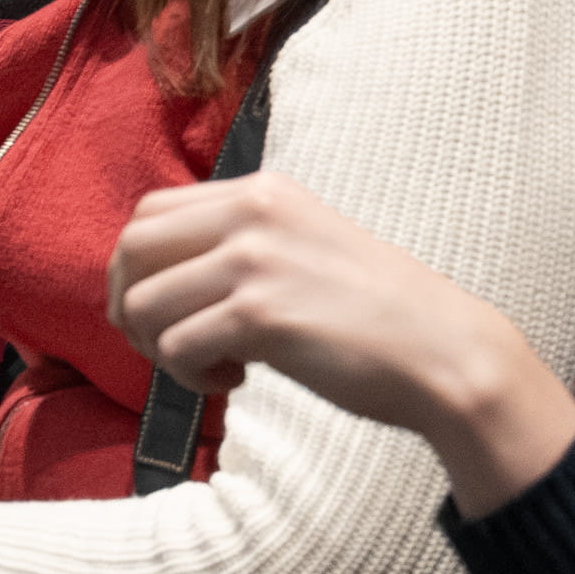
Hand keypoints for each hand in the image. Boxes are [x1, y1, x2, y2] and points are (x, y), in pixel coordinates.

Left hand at [105, 174, 574, 515]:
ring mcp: (256, 260)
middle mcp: (255, 212)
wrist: (442, 350)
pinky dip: (192, 378)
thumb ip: (242, 243)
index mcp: (265, 191)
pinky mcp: (260, 313)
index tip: (167, 311)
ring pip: (143, 305)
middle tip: (170, 345)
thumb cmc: (375, 314)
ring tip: (214, 366)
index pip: (151, 213)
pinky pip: (175, 349)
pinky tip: (237, 381)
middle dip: (131, 307)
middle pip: (132, 250)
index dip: (138, 268)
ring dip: (162, 351)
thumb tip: (155, 278)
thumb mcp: (305, 246)